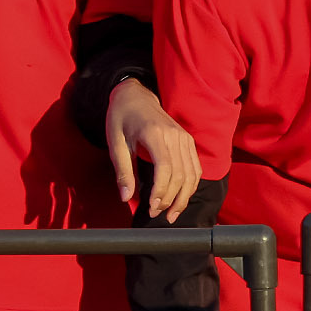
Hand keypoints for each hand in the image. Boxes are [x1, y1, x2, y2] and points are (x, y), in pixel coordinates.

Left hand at [106, 77, 198, 220]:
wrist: (134, 96)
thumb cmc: (121, 119)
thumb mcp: (115, 143)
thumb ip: (122, 171)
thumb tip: (125, 198)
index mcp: (154, 134)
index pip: (165, 168)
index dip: (161, 191)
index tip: (151, 207)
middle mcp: (174, 135)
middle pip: (181, 175)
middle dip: (170, 199)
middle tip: (156, 214)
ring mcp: (184, 138)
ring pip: (192, 174)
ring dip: (183, 197)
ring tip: (171, 214)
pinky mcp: (187, 141)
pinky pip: (195, 168)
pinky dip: (190, 186)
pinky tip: (181, 199)